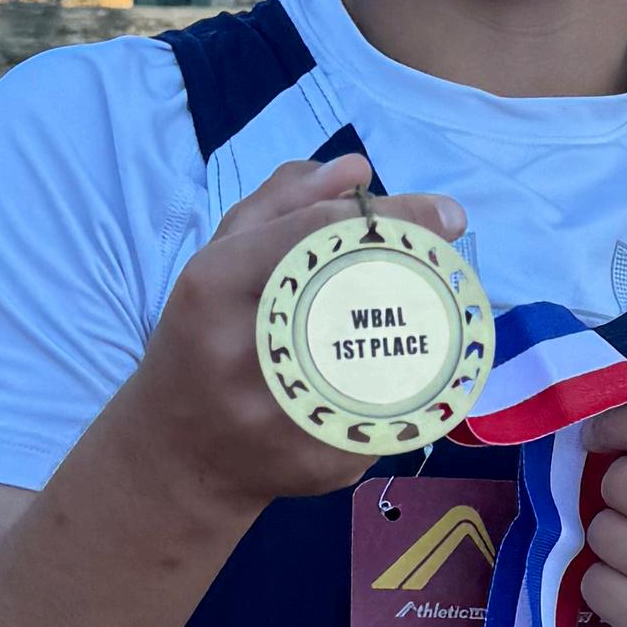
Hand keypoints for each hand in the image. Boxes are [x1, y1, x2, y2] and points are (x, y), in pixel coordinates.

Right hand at [134, 151, 469, 516]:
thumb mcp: (222, 259)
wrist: (174, 452)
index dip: (393, 218)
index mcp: (213, 285)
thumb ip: (283, 204)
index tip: (446, 214)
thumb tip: (357, 169)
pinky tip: (407, 374)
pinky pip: (385, 412)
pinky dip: (406, 388)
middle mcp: (239, 348)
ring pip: (386, 358)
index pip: (316, 234)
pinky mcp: (316, 457)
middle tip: (452, 259)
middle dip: (420, 271)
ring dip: (426, 330)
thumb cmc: (203, 334)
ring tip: (441, 311)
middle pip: (358, 293)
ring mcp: (277, 413)